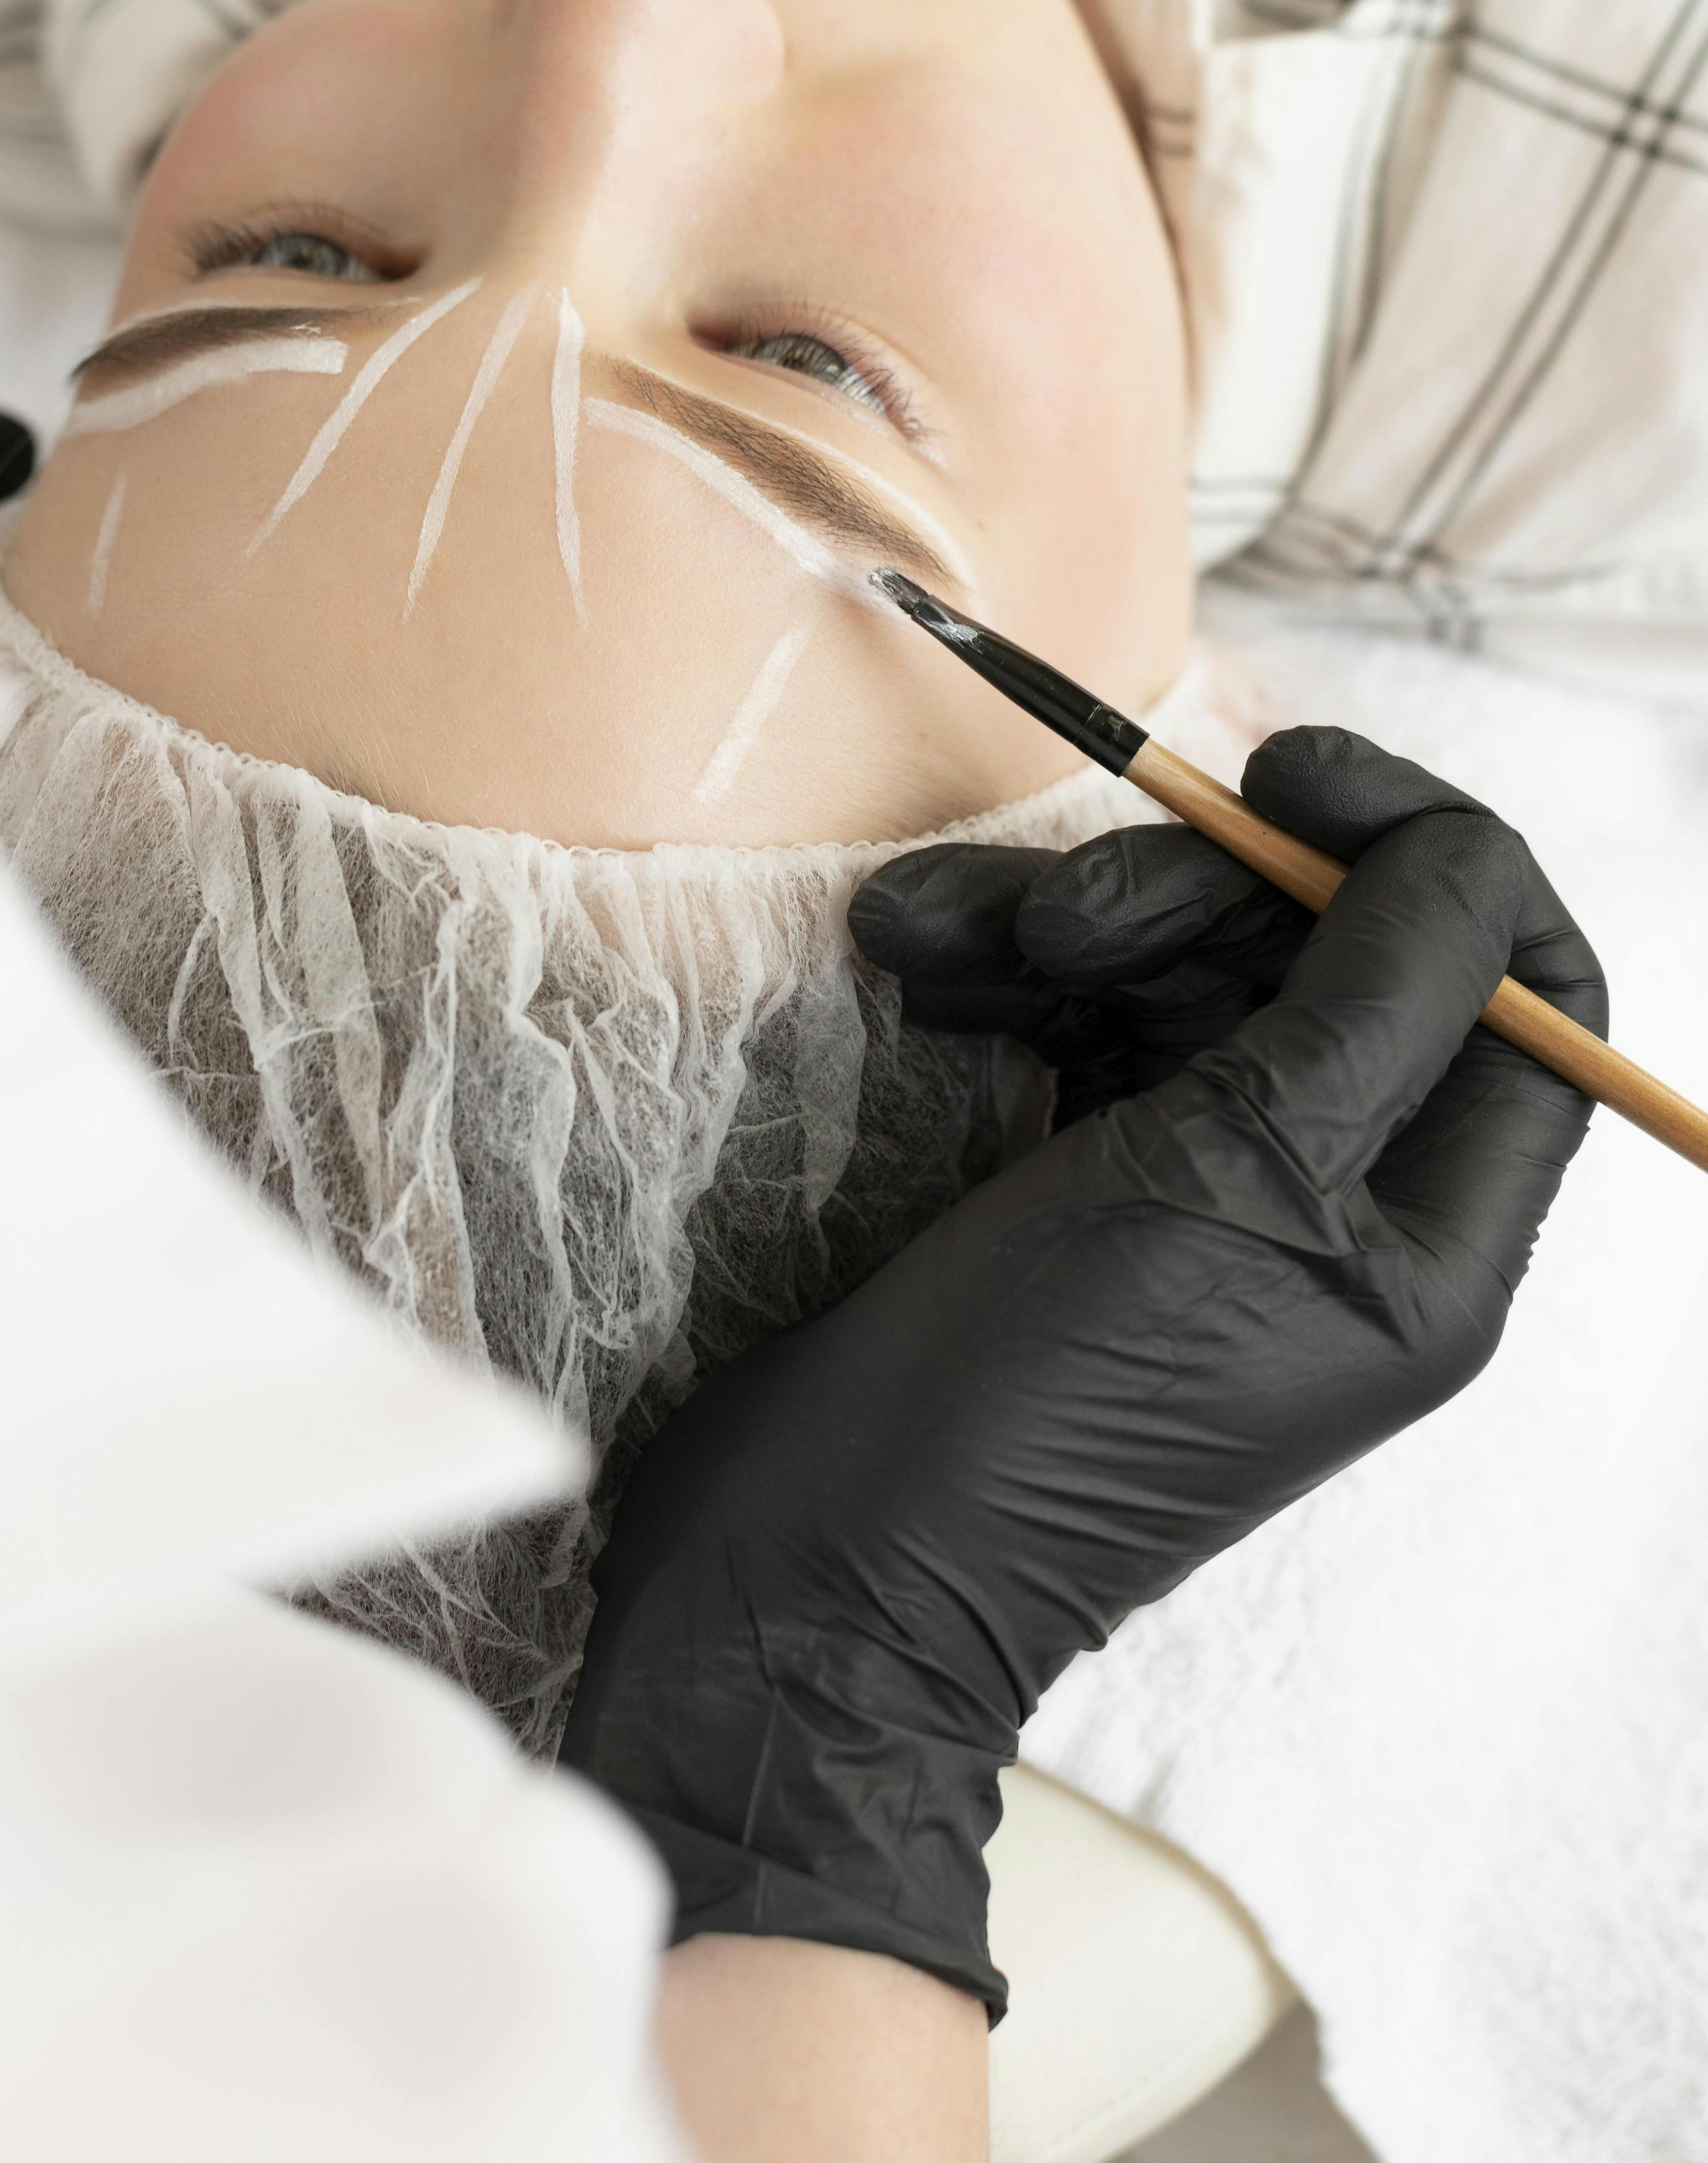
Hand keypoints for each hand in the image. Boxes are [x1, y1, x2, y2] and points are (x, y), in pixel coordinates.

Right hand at [558, 731, 1605, 2017]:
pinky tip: (903, 950)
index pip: (1527, 991)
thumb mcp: (1241, 1177)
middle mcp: (1332, 1205)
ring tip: (941, 936)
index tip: (1289, 774)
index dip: (1435, 854)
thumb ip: (1377, 994)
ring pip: (1183, 963)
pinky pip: (1070, 1009)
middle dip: (1198, 890)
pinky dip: (991, 960)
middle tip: (1070, 917)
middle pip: (1330, 951)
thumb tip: (1466, 850)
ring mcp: (1194, 1184)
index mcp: (1429, 1238)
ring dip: (1064, 915)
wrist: (813, 1566)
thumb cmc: (1045, 1399)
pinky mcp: (1068, 1169)